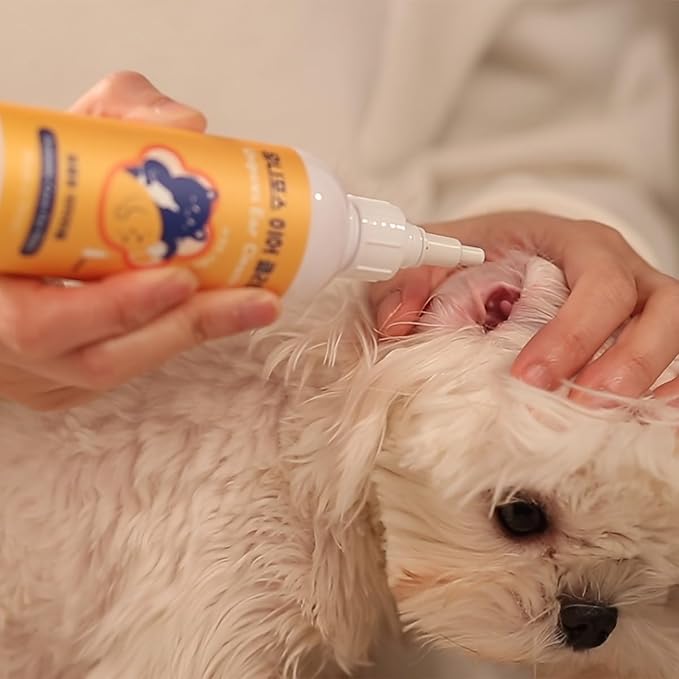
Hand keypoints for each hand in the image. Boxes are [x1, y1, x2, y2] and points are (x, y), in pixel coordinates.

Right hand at [0, 72, 278, 410]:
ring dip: (191, 336)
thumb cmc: (18, 181)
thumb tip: (188, 127)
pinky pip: (124, 364)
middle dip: (182, 328)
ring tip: (252, 305)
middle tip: (250, 299)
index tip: (179, 280)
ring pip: (117, 370)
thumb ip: (116, 113)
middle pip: (97, 361)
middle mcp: (6, 341)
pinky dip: (173, 335)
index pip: (37, 325)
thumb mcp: (56, 133)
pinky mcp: (64, 376)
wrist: (8, 226)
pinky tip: (220, 310)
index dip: (113, 309)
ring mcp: (36, 368)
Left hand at [369, 211, 678, 403]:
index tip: (528, 378)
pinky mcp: (647, 325)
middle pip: (650, 304)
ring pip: (674, 323)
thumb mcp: (443, 256)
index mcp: (571, 241)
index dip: (570, 332)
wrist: (514, 248)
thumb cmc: (485, 254)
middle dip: (617, 360)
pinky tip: (651, 415)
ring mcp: (640, 294)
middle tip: (572, 405)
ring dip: (647, 374)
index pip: (593, 279)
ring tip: (606, 417)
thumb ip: (409, 280)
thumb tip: (394, 324)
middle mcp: (617, 264)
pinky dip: (673, 383)